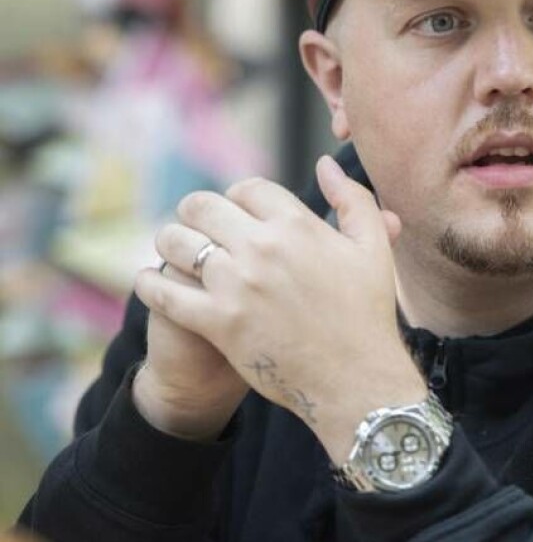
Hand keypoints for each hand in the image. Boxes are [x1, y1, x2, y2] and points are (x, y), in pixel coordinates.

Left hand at [134, 155, 425, 458]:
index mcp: (298, 224)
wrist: (355, 377)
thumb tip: (324, 164)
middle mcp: (263, 247)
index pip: (247, 188)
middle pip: (202, 206)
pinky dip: (150, 283)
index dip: (238, 197)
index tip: (236, 212)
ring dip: (170, 242)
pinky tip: (149, 281)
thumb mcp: (373, 247)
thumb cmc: (367, 312)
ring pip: (176, 243)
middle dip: (195, 212)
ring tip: (173, 251)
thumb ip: (352, 199)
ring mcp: (236, 285)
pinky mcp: (217, 323)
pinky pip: (164, 293)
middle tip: (196, 226)